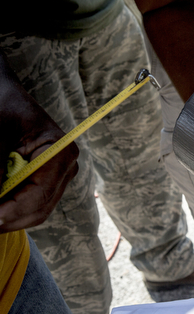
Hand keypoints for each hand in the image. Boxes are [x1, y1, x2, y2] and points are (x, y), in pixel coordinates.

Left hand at [0, 60, 78, 231]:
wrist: (6, 94)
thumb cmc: (2, 106)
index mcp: (61, 152)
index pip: (40, 195)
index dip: (13, 212)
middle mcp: (67, 167)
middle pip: (40, 209)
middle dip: (10, 219)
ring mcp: (61, 175)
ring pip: (37, 211)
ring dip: (11, 218)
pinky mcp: (49, 179)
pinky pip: (33, 204)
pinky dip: (12, 211)